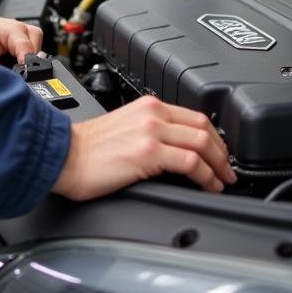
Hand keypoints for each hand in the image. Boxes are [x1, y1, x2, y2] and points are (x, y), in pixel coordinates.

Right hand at [52, 96, 235, 197]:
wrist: (63, 155)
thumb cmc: (86, 148)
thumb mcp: (125, 127)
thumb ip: (151, 132)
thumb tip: (174, 151)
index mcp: (147, 106)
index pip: (194, 116)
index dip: (215, 137)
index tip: (220, 154)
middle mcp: (152, 114)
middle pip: (204, 128)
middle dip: (223, 152)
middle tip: (228, 170)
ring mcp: (151, 132)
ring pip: (202, 144)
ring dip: (219, 166)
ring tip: (222, 181)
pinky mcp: (148, 153)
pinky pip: (190, 163)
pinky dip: (206, 176)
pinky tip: (208, 185)